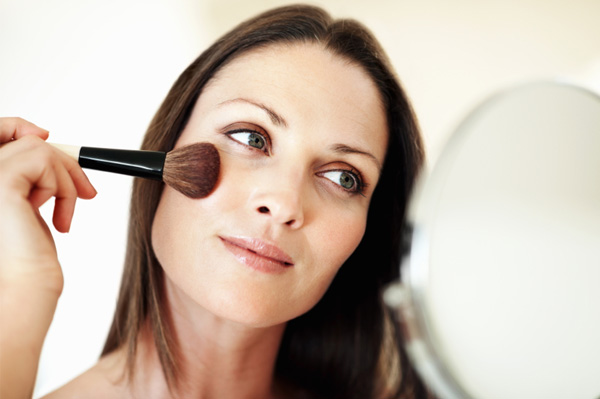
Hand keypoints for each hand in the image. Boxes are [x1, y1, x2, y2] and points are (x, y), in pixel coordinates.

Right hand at [0, 117, 95, 292]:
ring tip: (64, 214)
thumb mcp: (28, 199)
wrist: (27, 283)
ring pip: (39, 148)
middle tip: (86, 192)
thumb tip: (44, 136)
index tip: (48, 138)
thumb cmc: (28, 252)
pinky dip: (63, 187)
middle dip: (61, 161)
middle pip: (20, 137)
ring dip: (65, 181)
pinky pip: (44, 158)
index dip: (18, 127)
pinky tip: (59, 219)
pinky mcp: (0, 182)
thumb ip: (27, 170)